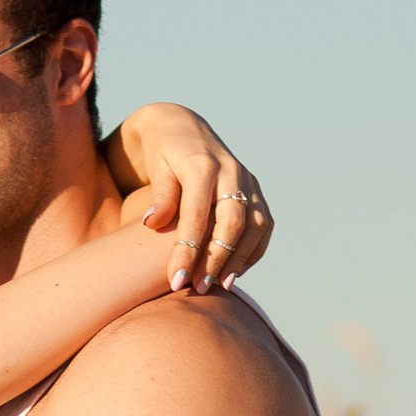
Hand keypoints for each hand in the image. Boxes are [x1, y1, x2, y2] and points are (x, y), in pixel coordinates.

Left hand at [102, 104, 272, 292]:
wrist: (183, 128)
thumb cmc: (162, 154)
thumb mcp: (156, 168)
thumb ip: (159, 195)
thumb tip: (151, 222)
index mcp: (202, 165)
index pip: (197, 216)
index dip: (188, 251)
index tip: (176, 282)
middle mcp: (231, 172)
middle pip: (232, 222)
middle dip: (217, 259)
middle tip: (200, 288)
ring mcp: (247, 180)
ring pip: (255, 225)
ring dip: (239, 259)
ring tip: (220, 286)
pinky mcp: (255, 190)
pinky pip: (263, 224)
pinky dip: (253, 250)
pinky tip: (234, 271)